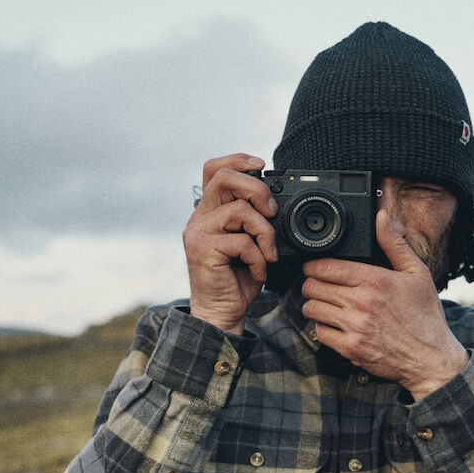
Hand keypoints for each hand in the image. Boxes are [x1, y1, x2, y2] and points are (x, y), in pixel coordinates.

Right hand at [183, 155, 277, 333]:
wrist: (222, 313)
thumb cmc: (238, 280)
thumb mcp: (250, 243)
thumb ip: (254, 219)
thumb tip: (275, 201)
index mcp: (210, 211)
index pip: (214, 170)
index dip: (238, 159)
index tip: (262, 165)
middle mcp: (199, 218)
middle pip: (224, 178)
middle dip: (257, 189)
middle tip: (272, 211)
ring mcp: (198, 233)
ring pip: (239, 211)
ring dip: (265, 232)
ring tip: (268, 253)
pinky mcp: (202, 250)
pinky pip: (242, 241)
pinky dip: (258, 257)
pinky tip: (258, 271)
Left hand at [301, 209, 467, 397]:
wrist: (431, 358)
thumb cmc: (426, 316)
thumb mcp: (417, 274)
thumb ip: (394, 244)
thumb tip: (381, 217)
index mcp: (376, 280)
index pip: (326, 266)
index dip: (314, 264)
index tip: (315, 266)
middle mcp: (362, 303)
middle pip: (312, 286)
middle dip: (312, 283)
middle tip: (318, 284)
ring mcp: (354, 327)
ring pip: (312, 309)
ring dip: (314, 305)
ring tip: (325, 303)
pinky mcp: (351, 348)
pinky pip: (320, 333)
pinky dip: (323, 328)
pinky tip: (335, 324)